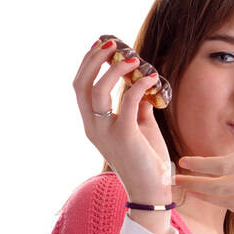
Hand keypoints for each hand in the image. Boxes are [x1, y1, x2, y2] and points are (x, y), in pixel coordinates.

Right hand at [74, 36, 173, 200]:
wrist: (152, 190)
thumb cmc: (146, 159)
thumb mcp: (139, 126)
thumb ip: (135, 105)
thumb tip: (141, 82)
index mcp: (93, 123)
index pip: (80, 87)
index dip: (88, 63)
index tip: (101, 45)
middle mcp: (93, 126)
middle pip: (81, 85)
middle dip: (94, 60)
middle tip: (112, 43)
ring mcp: (106, 132)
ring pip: (99, 91)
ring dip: (115, 69)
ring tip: (134, 58)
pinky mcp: (124, 136)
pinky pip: (128, 102)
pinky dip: (139, 86)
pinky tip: (151, 77)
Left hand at [173, 58, 233, 219]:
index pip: (224, 166)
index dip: (201, 165)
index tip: (184, 160)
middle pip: (220, 189)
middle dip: (195, 184)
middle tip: (175, 178)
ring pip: (229, 203)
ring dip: (207, 197)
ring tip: (191, 189)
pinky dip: (228, 206)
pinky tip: (219, 198)